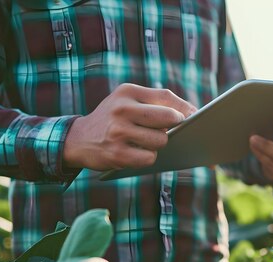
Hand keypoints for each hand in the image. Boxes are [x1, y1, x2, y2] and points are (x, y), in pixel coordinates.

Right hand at [64, 83, 195, 169]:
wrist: (78, 139)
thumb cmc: (113, 118)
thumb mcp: (127, 100)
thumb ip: (156, 102)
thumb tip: (191, 113)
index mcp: (128, 91)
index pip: (166, 97)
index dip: (185, 109)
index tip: (195, 117)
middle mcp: (122, 109)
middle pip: (169, 118)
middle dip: (174, 128)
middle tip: (167, 131)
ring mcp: (118, 132)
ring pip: (161, 141)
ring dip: (158, 145)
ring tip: (144, 141)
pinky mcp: (117, 154)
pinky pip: (149, 158)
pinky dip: (148, 157)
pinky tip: (136, 153)